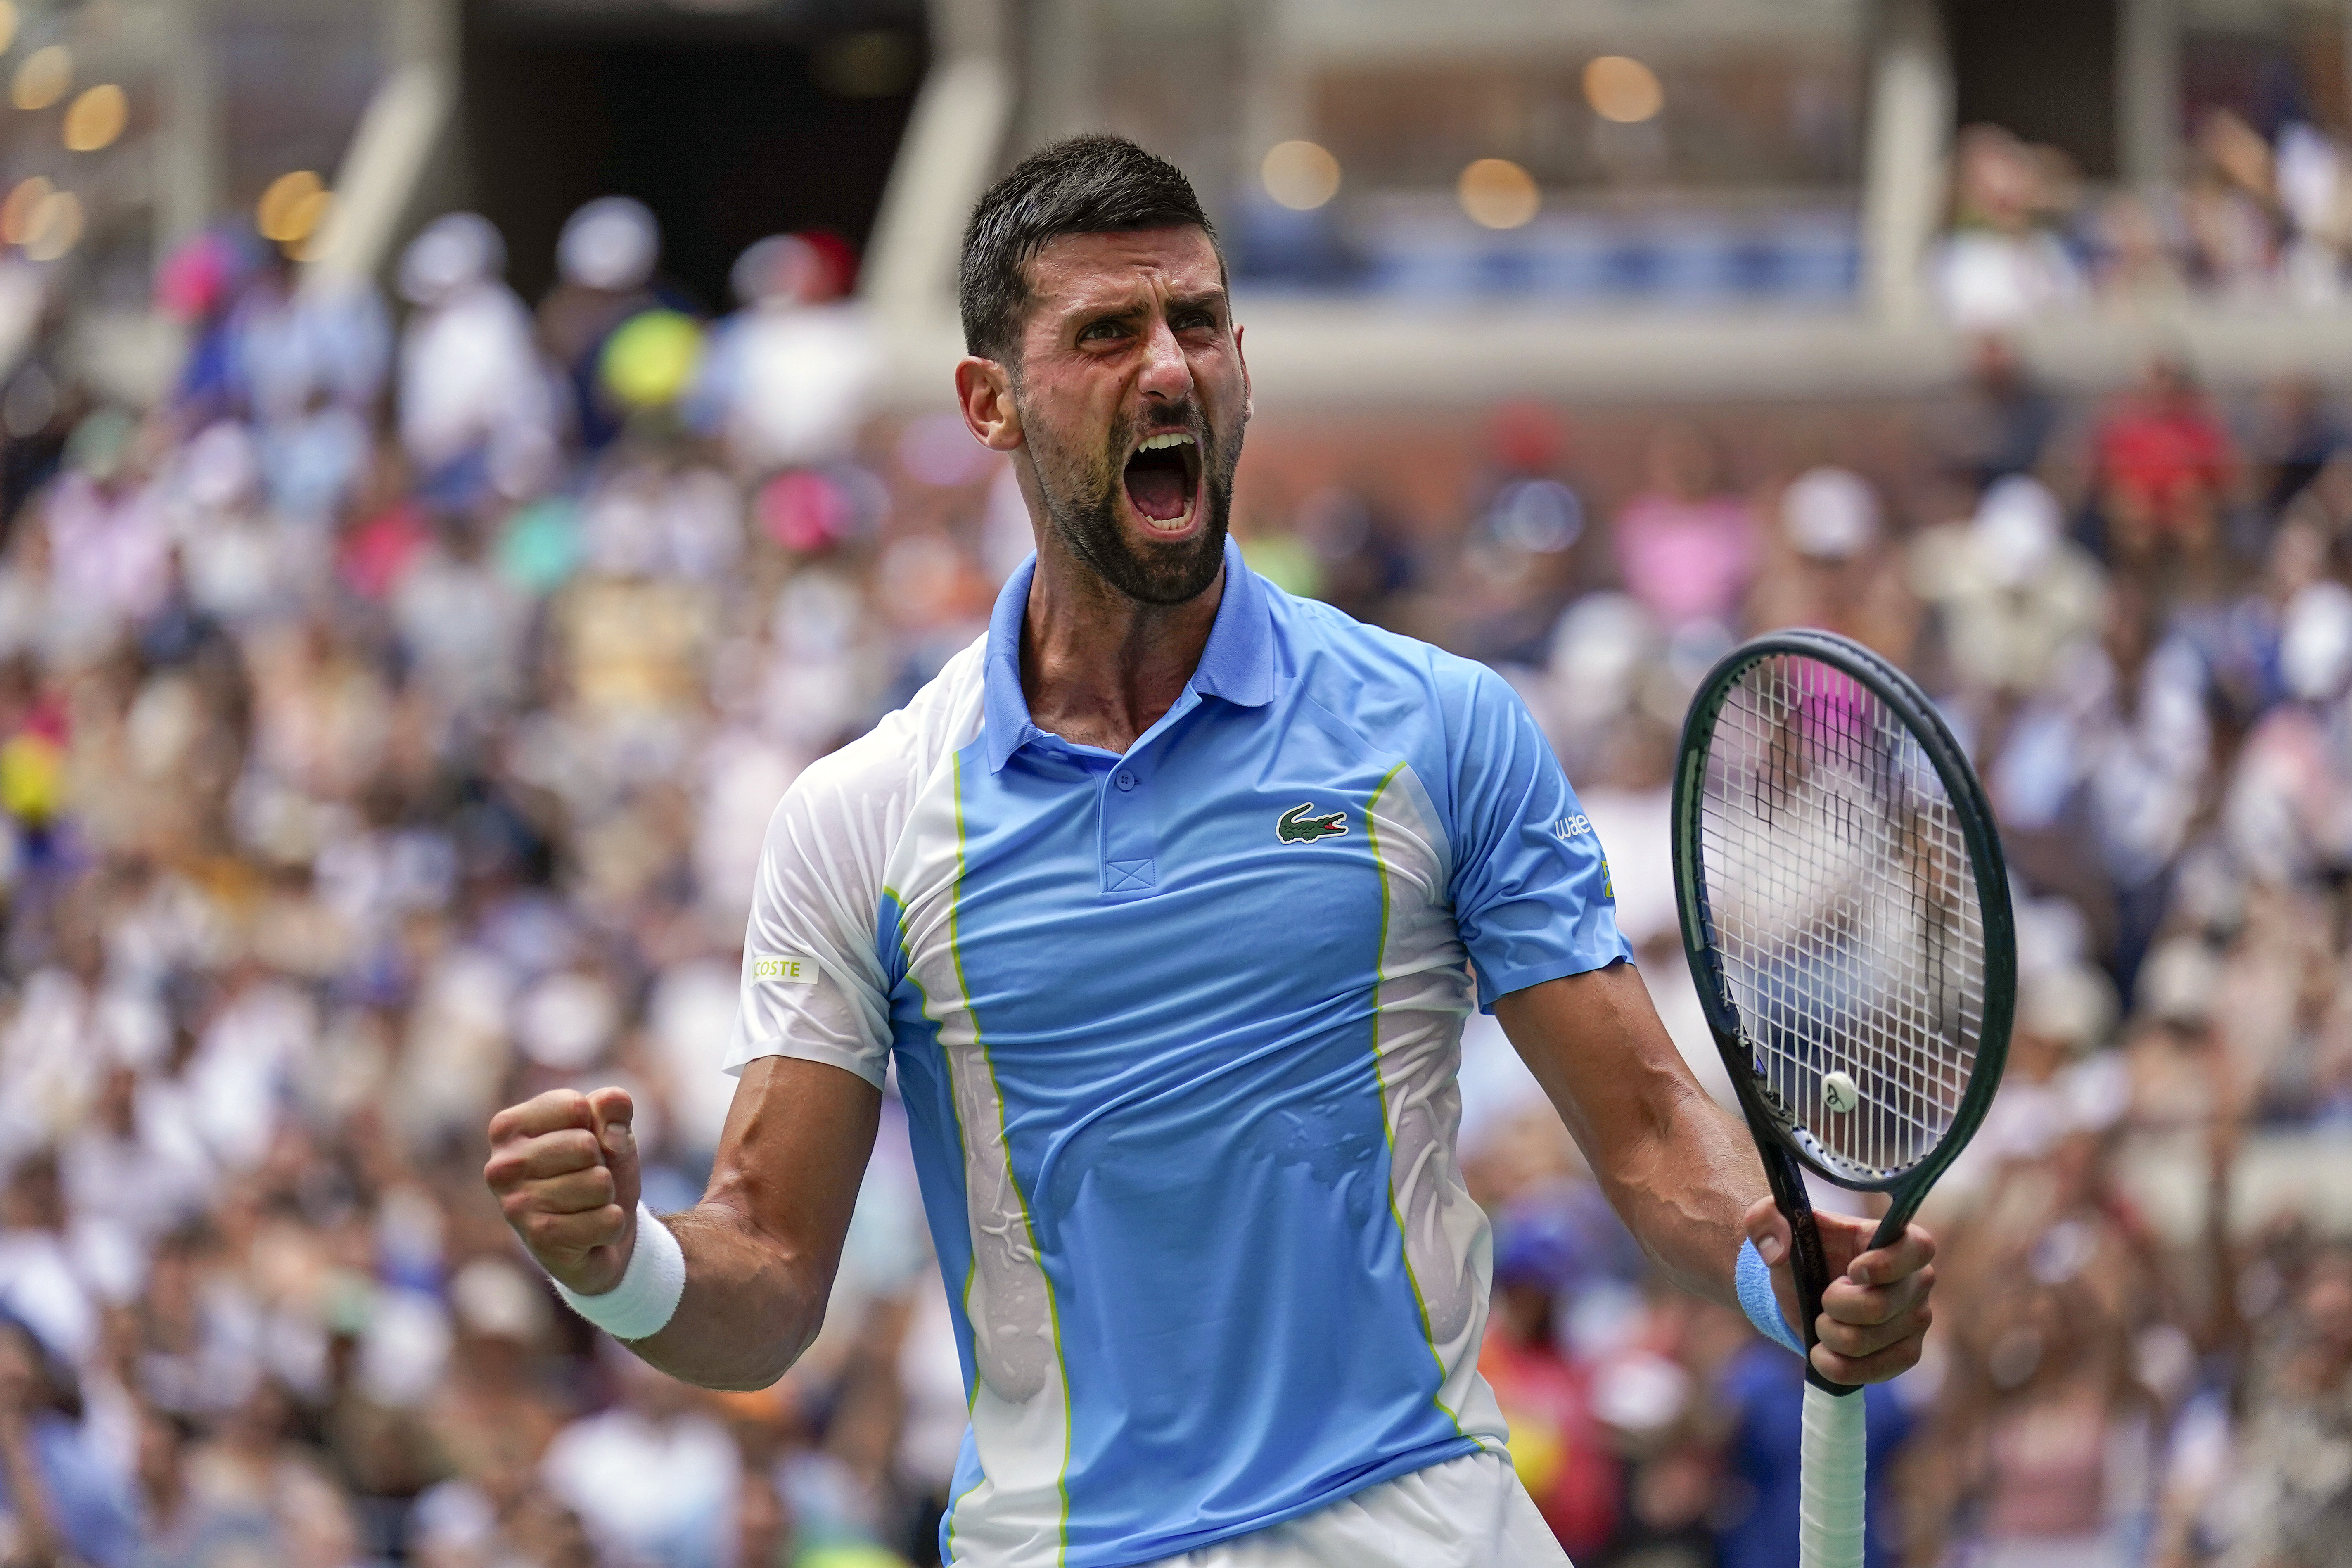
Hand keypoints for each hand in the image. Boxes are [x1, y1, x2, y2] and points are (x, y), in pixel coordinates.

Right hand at [485, 1087, 641, 1294]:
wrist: (600, 1237)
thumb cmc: (596, 1171)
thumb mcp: (611, 1129)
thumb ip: (613, 1106)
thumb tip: (611, 1117)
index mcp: (509, 1127)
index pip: (576, 1107)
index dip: (597, 1126)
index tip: (583, 1146)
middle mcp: (501, 1166)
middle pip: (586, 1145)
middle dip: (601, 1163)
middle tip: (585, 1180)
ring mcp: (516, 1205)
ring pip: (599, 1183)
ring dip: (606, 1196)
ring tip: (586, 1205)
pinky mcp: (540, 1239)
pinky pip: (607, 1219)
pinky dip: (612, 1224)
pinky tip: (589, 1232)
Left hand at [1744, 1197, 1934, 1384]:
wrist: (1805, 1289)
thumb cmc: (1802, 1250)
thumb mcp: (1774, 1221)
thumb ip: (1765, 1218)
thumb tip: (1776, 1250)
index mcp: (1897, 1239)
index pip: (1917, 1248)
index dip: (1886, 1264)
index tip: (1852, 1270)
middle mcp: (1917, 1280)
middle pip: (1879, 1306)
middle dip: (1833, 1306)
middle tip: (1823, 1297)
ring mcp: (1917, 1320)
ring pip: (1866, 1341)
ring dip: (1828, 1334)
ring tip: (1823, 1320)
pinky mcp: (1906, 1354)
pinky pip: (1872, 1372)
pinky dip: (1835, 1366)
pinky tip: (1823, 1352)